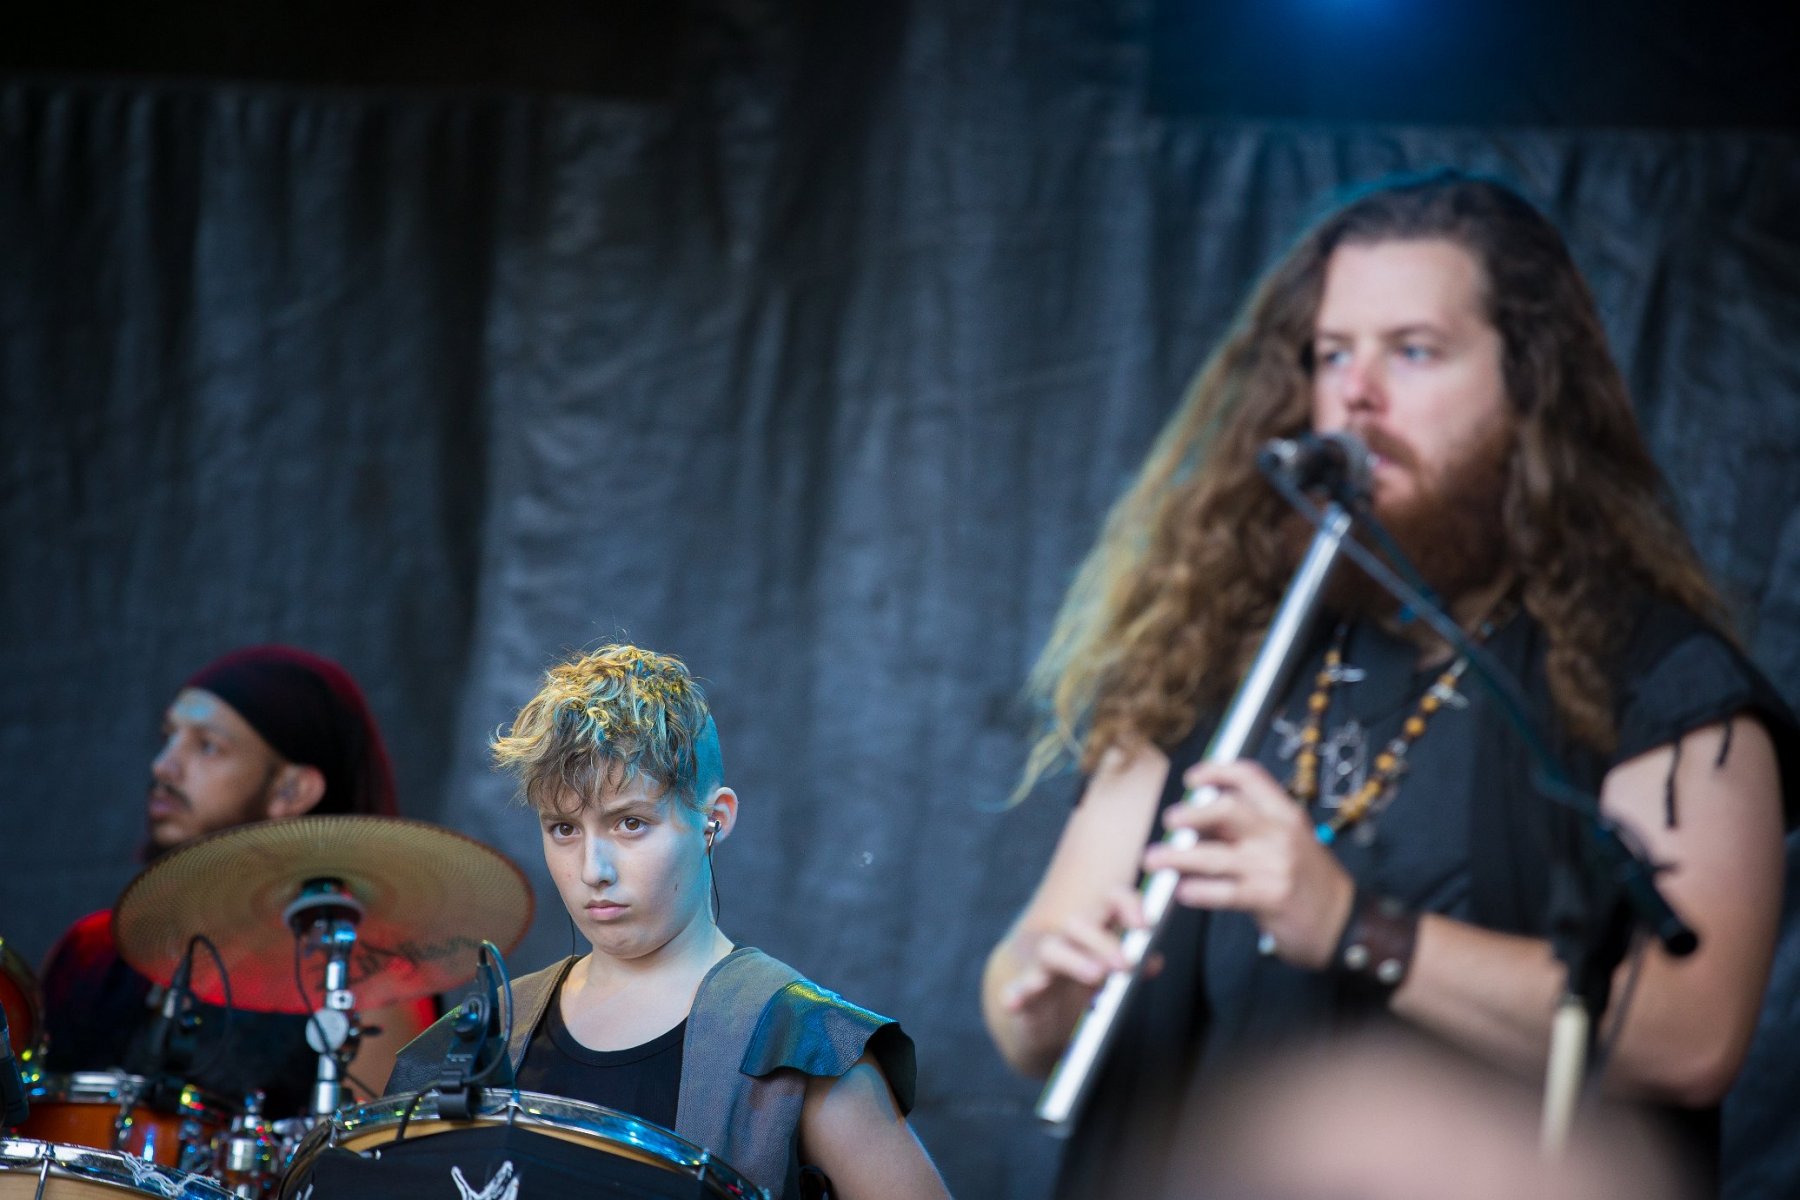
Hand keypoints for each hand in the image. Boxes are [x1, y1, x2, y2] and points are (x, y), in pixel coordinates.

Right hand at [1000, 885, 1159, 1018]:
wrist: (1038, 1021)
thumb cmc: (1078, 989)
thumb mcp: (1110, 976)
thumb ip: (1133, 965)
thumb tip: (1154, 960)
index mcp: (1092, 932)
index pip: (1108, 902)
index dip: (1126, 905)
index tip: (1145, 924)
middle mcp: (1065, 942)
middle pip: (1078, 924)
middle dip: (1103, 941)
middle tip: (1125, 964)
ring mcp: (1041, 966)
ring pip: (1051, 950)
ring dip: (1073, 960)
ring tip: (1095, 975)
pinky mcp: (1022, 994)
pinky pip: (1016, 990)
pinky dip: (1016, 993)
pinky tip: (1014, 1000)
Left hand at [1143, 759, 1353, 969]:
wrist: (1346, 923)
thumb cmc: (1310, 882)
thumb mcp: (1287, 843)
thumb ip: (1246, 829)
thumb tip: (1197, 819)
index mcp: (1285, 814)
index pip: (1250, 776)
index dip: (1217, 771)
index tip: (1193, 778)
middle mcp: (1279, 834)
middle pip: (1226, 809)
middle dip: (1191, 812)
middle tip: (1170, 820)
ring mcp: (1273, 866)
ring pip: (1213, 855)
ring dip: (1177, 856)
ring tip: (1155, 860)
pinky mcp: (1267, 898)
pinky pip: (1220, 892)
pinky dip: (1196, 890)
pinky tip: (1182, 891)